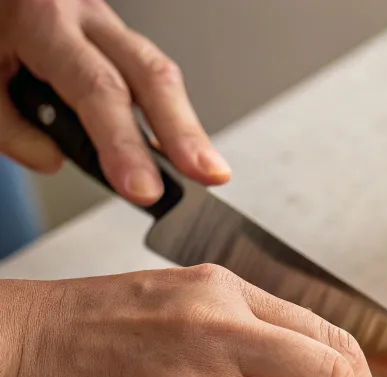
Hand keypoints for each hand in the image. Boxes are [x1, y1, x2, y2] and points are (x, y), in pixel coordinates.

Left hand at [0, 0, 228, 203]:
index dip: (125, 144)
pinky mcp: (112, 37)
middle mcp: (82, 13)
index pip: (97, 89)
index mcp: (42, 20)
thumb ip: (12, 129)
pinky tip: (178, 147)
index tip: (142, 190)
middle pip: (151, 74)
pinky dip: (167, 114)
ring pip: (159, 73)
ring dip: (187, 127)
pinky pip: (147, 74)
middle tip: (208, 175)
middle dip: (184, 132)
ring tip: (207, 170)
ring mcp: (103, 22)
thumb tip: (57, 159)